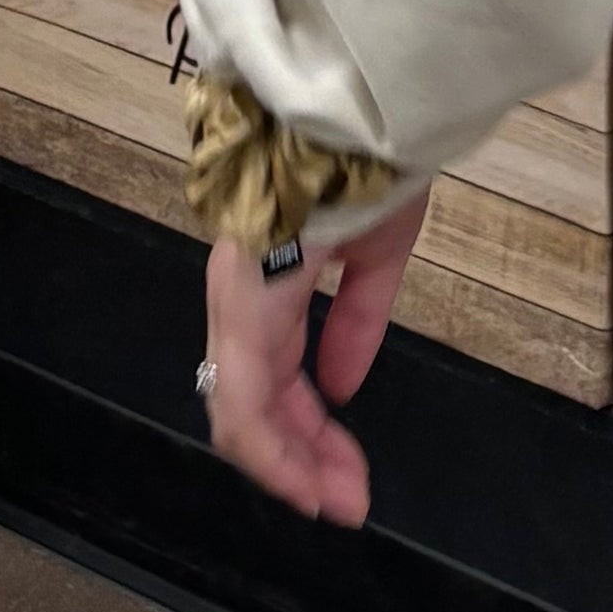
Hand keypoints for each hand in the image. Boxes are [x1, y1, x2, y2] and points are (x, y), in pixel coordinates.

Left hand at [199, 192, 427, 524]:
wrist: (359, 110)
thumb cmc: (370, 166)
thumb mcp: (377, 251)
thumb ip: (356, 322)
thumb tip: (341, 388)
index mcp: (267, 285)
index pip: (276, 382)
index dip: (310, 437)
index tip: (349, 480)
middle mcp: (239, 302)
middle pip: (254, 408)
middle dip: (301, 463)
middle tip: (346, 502)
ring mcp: (235, 306)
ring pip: (243, 414)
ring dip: (290, 466)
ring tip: (337, 501)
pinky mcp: (243, 310)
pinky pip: (246, 400)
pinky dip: (275, 450)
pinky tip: (309, 479)